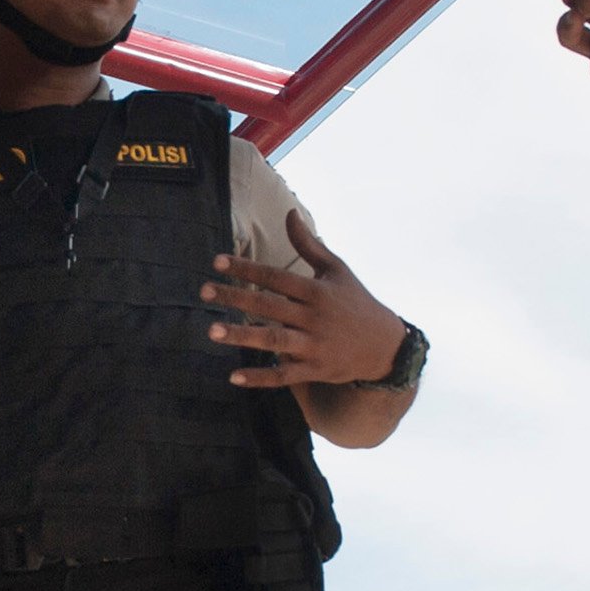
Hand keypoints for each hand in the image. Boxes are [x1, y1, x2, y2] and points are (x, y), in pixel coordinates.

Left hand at [205, 209, 405, 390]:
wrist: (385, 346)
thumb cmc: (355, 302)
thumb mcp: (337, 270)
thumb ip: (309, 245)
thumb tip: (290, 213)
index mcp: (317, 290)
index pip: (275, 276)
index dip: (246, 268)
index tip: (217, 262)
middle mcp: (314, 317)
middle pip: (269, 306)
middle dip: (235, 298)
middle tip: (203, 292)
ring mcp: (314, 345)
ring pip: (273, 340)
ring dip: (242, 336)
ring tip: (212, 331)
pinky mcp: (315, 370)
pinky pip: (283, 375)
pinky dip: (260, 377)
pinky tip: (233, 377)